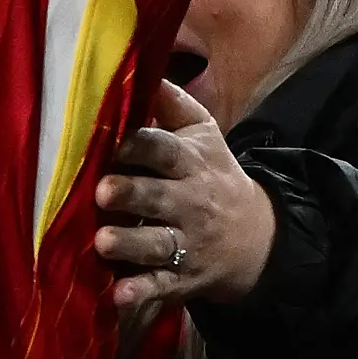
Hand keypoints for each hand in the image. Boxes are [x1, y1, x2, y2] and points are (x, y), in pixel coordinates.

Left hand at [92, 81, 278, 311]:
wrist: (256, 235)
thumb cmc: (212, 174)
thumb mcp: (203, 134)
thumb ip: (172, 102)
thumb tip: (139, 62)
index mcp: (191, 163)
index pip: (165, 150)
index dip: (138, 145)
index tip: (109, 141)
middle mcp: (190, 202)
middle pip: (159, 197)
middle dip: (132, 194)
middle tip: (101, 192)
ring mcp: (188, 243)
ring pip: (157, 244)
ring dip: (131, 245)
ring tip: (102, 242)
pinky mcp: (183, 278)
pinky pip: (162, 286)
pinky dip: (141, 291)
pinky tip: (118, 296)